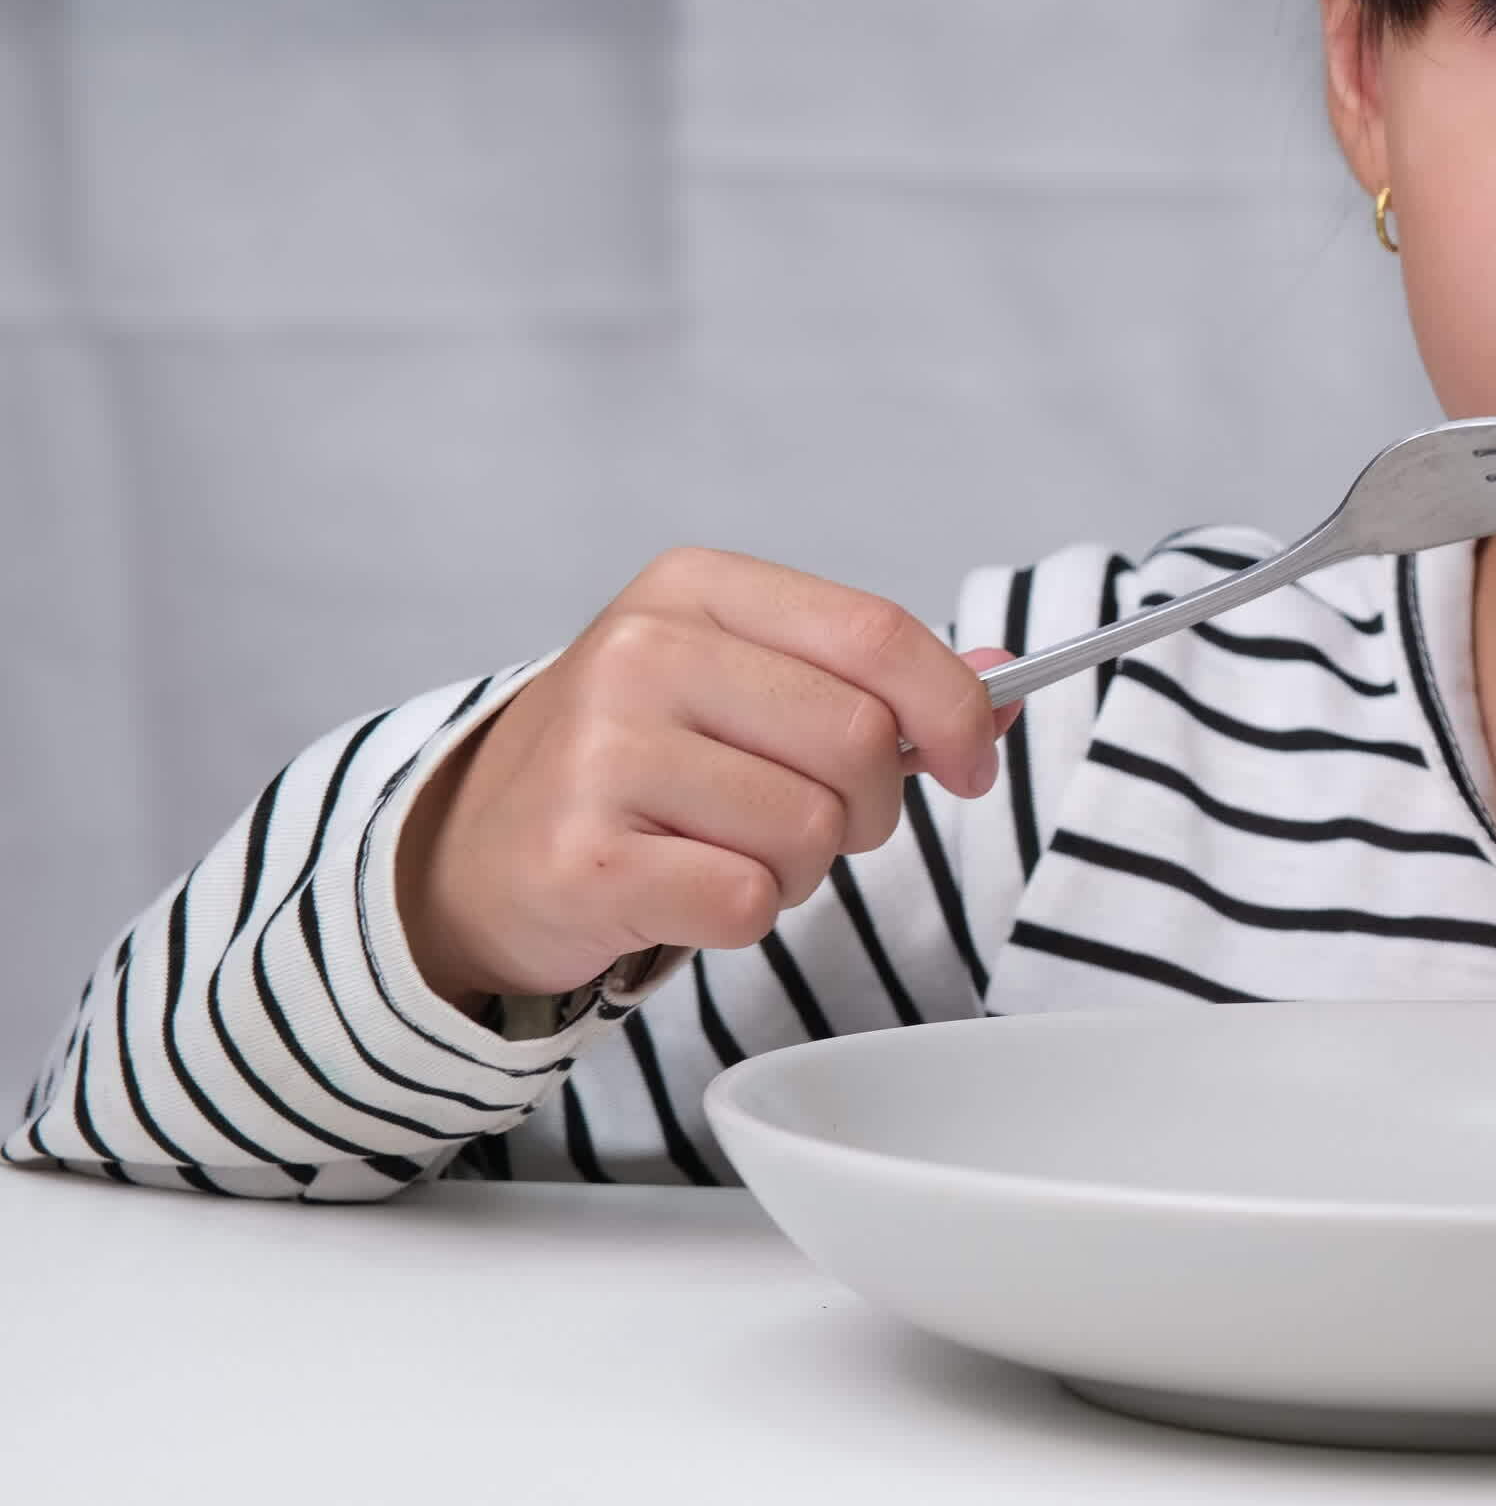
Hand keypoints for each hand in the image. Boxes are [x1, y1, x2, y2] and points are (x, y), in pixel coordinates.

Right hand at [394, 549, 1019, 1008]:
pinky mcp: (583, 858)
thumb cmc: (636, 762)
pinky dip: (739, 915)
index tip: (974, 762)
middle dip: (866, 805)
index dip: (955, 707)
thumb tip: (1011, 677)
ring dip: (796, 869)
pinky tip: (682, 890)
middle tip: (808, 821)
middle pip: (859, 743)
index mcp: (694, 589)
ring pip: (810, 832)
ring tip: (723, 850)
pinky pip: (746, 903)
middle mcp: (640, 653)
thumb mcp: (744, 682)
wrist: (475, 850)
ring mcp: (600, 753)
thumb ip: (877, 677)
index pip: (877, 633)